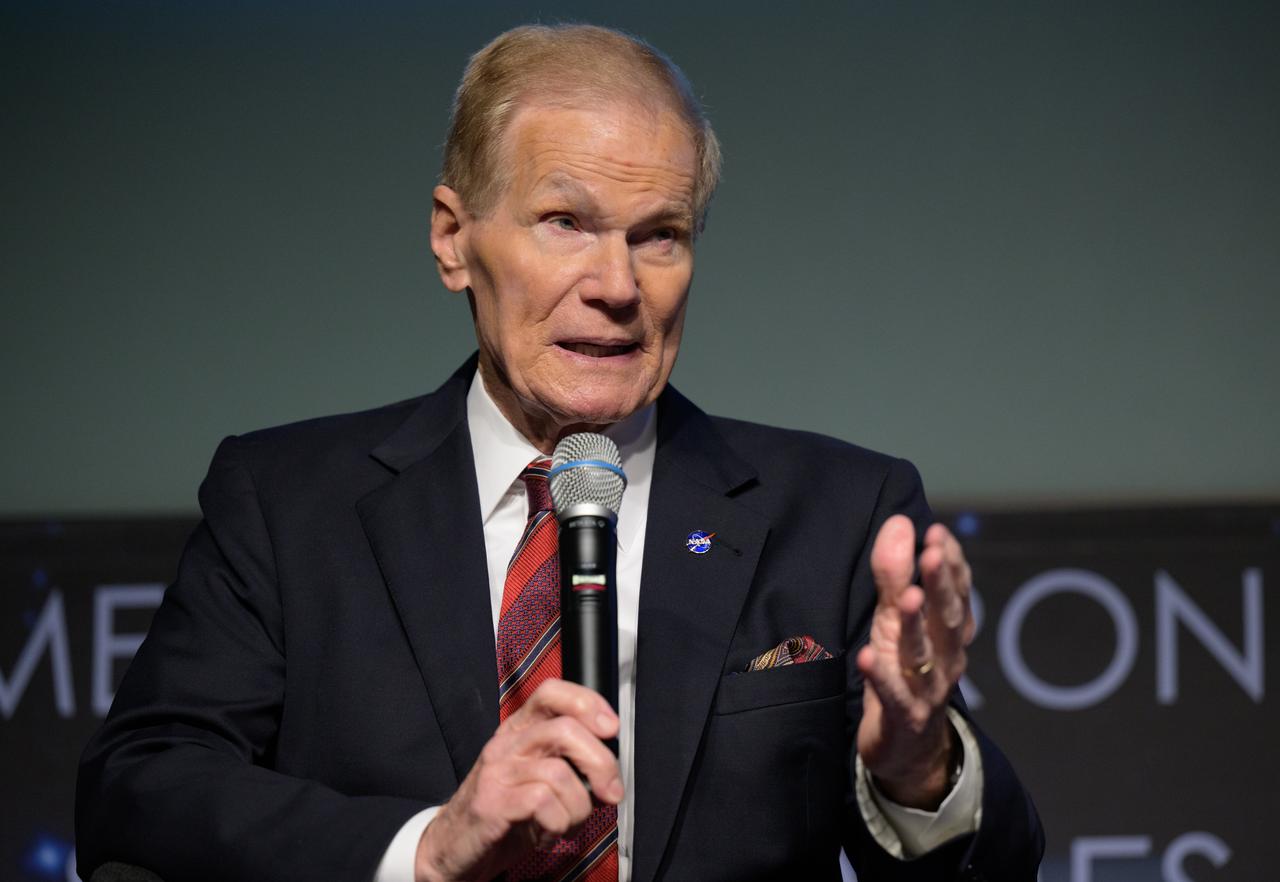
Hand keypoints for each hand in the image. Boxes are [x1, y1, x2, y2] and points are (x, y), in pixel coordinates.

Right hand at [415, 679, 621, 881]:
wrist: (453, 847)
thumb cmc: (504, 813)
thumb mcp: (538, 779)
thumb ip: (568, 765)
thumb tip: (609, 770)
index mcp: (519, 731)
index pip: (551, 692)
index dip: (587, 702)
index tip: (611, 728)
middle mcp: (507, 744)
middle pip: (565, 729)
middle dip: (600, 762)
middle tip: (611, 790)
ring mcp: (497, 772)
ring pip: (559, 773)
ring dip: (578, 807)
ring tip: (569, 822)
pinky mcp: (491, 804)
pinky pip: (542, 803)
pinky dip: (558, 823)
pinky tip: (548, 832)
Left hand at [856, 515, 974, 808]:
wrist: (910, 746)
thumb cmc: (903, 668)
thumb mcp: (895, 618)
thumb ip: (896, 572)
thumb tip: (899, 522)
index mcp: (948, 631)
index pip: (956, 592)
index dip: (950, 563)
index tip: (937, 532)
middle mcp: (945, 657)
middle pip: (946, 618)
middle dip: (941, 584)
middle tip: (933, 551)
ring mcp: (927, 689)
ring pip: (923, 655)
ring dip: (916, 625)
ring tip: (909, 597)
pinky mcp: (904, 717)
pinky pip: (894, 697)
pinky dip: (881, 677)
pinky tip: (866, 657)